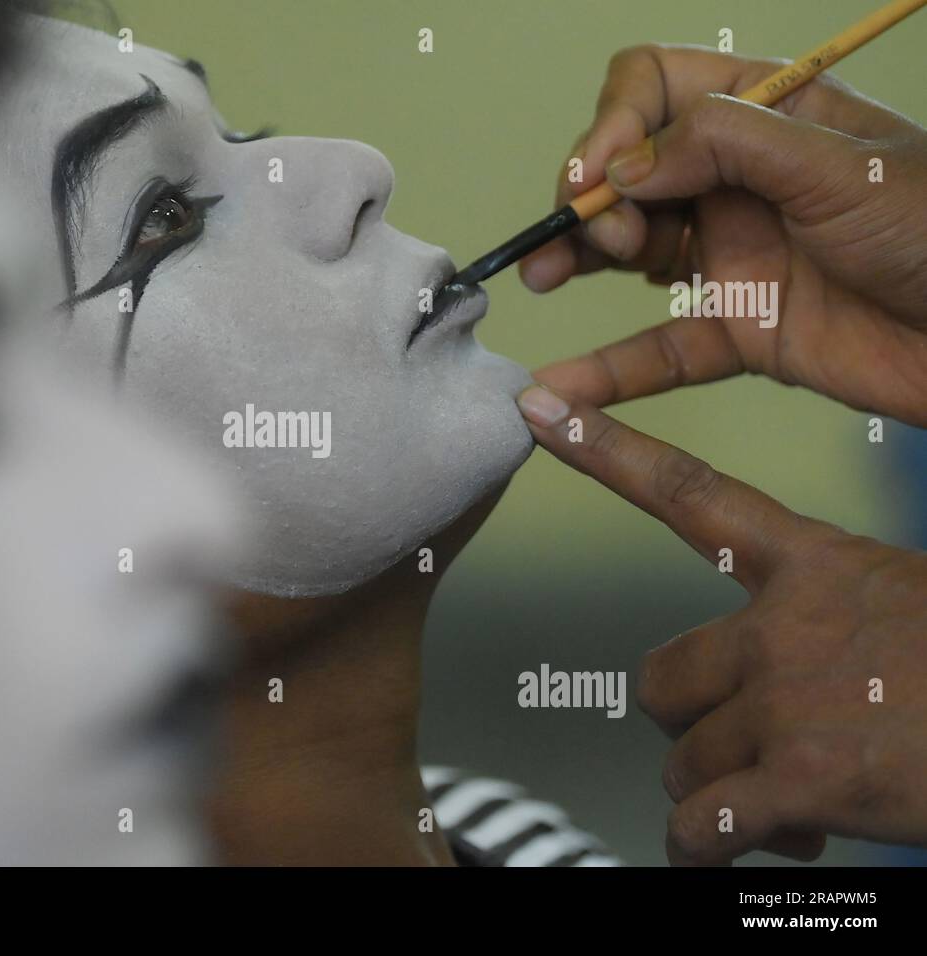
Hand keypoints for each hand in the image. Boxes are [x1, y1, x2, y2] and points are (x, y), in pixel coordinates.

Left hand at [517, 383, 926, 864]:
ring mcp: (787, 702)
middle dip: (692, 725)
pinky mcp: (802, 781)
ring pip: (682, 760)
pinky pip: (701, 826)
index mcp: (814, 563)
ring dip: (717, 794)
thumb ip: (828, 620)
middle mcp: (783, 625)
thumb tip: (776, 696)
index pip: (685, 493)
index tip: (538, 409)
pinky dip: (707, 851)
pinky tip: (745, 852)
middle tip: (746, 749)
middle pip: (659, 680)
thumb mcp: (904, 600)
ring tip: (785, 806)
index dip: (604, 447)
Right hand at [520, 45, 926, 426]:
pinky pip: (657, 348)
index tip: (601, 178)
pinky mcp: (738, 327)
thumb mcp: (841, 166)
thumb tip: (623, 165)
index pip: (653, 89)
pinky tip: (559, 387)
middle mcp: (736, 179)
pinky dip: (608, 370)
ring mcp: (732, 253)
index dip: (613, 126)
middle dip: (594, 197)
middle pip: (625, 170)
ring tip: (543, 276)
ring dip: (575, 257)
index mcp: (766, 115)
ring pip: (626, 250)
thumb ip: (727, 145)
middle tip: (608, 237)